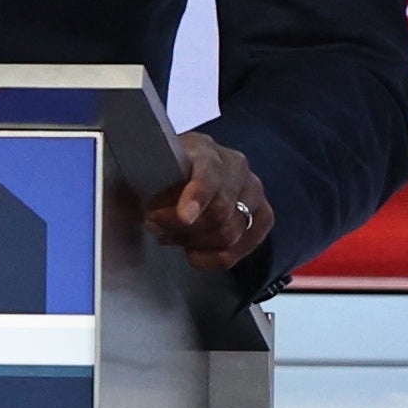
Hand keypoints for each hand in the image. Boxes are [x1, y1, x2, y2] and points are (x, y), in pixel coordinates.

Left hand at [145, 131, 273, 271]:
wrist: (188, 169)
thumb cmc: (163, 169)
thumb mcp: (149, 166)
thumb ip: (148, 181)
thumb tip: (144, 208)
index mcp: (205, 149)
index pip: (208, 174)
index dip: (197, 196)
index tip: (184, 217)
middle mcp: (236, 168)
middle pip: (220, 210)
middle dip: (182, 227)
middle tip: (154, 225)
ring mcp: (253, 191)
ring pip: (230, 232)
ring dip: (194, 242)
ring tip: (169, 236)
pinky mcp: (263, 216)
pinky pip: (241, 248)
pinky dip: (213, 257)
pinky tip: (192, 252)